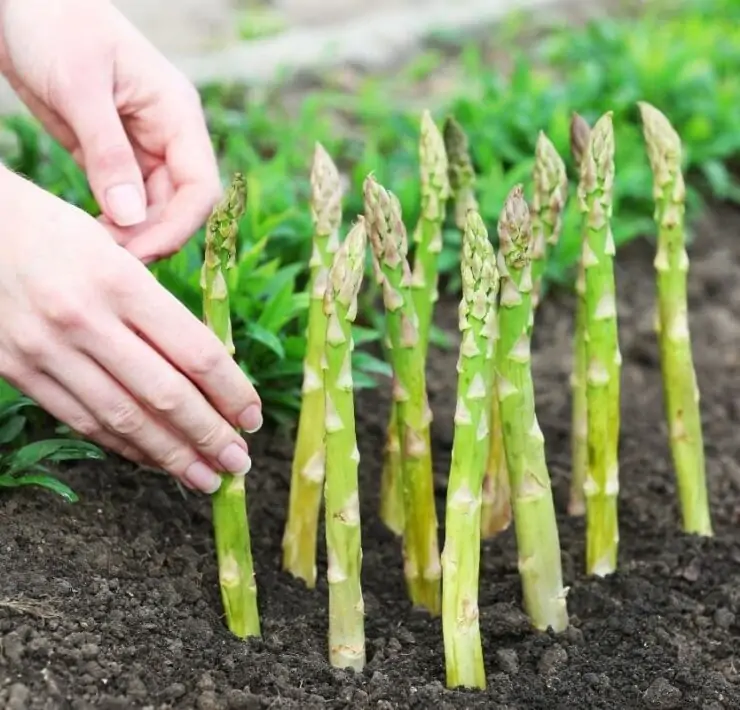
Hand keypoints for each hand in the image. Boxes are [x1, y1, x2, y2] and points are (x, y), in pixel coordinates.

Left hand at [0, 0, 220, 262]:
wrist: (21, 0)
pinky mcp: (115, 154)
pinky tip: (90, 230)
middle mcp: (168, 135)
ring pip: (155, 208)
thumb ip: (108, 154)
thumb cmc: (53, 22)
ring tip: (95, 247)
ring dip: (132, 233)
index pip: (201, 186)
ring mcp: (143, 146)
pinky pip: (128, 200)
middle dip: (151, 236)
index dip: (180, 226)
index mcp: (177, 114)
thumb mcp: (80, 88)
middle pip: (180, 205)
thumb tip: (130, 217)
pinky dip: (115, 222)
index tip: (141, 251)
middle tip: (110, 259)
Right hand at [0, 168, 262, 492]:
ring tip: (204, 477)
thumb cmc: (56, 233)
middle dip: (210, 436)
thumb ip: (159, 310)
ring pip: (123, 419)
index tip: (253, 418)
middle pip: (165, 395)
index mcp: (120, 281)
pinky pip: (81, 421)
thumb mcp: (117, 251)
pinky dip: (123, 445)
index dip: (232, 393)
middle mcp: (84, 319)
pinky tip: (152, 458)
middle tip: (239, 463)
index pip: (195, 352)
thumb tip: (208, 371)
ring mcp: (46, 350)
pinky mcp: (18, 371)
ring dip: (171, 455)